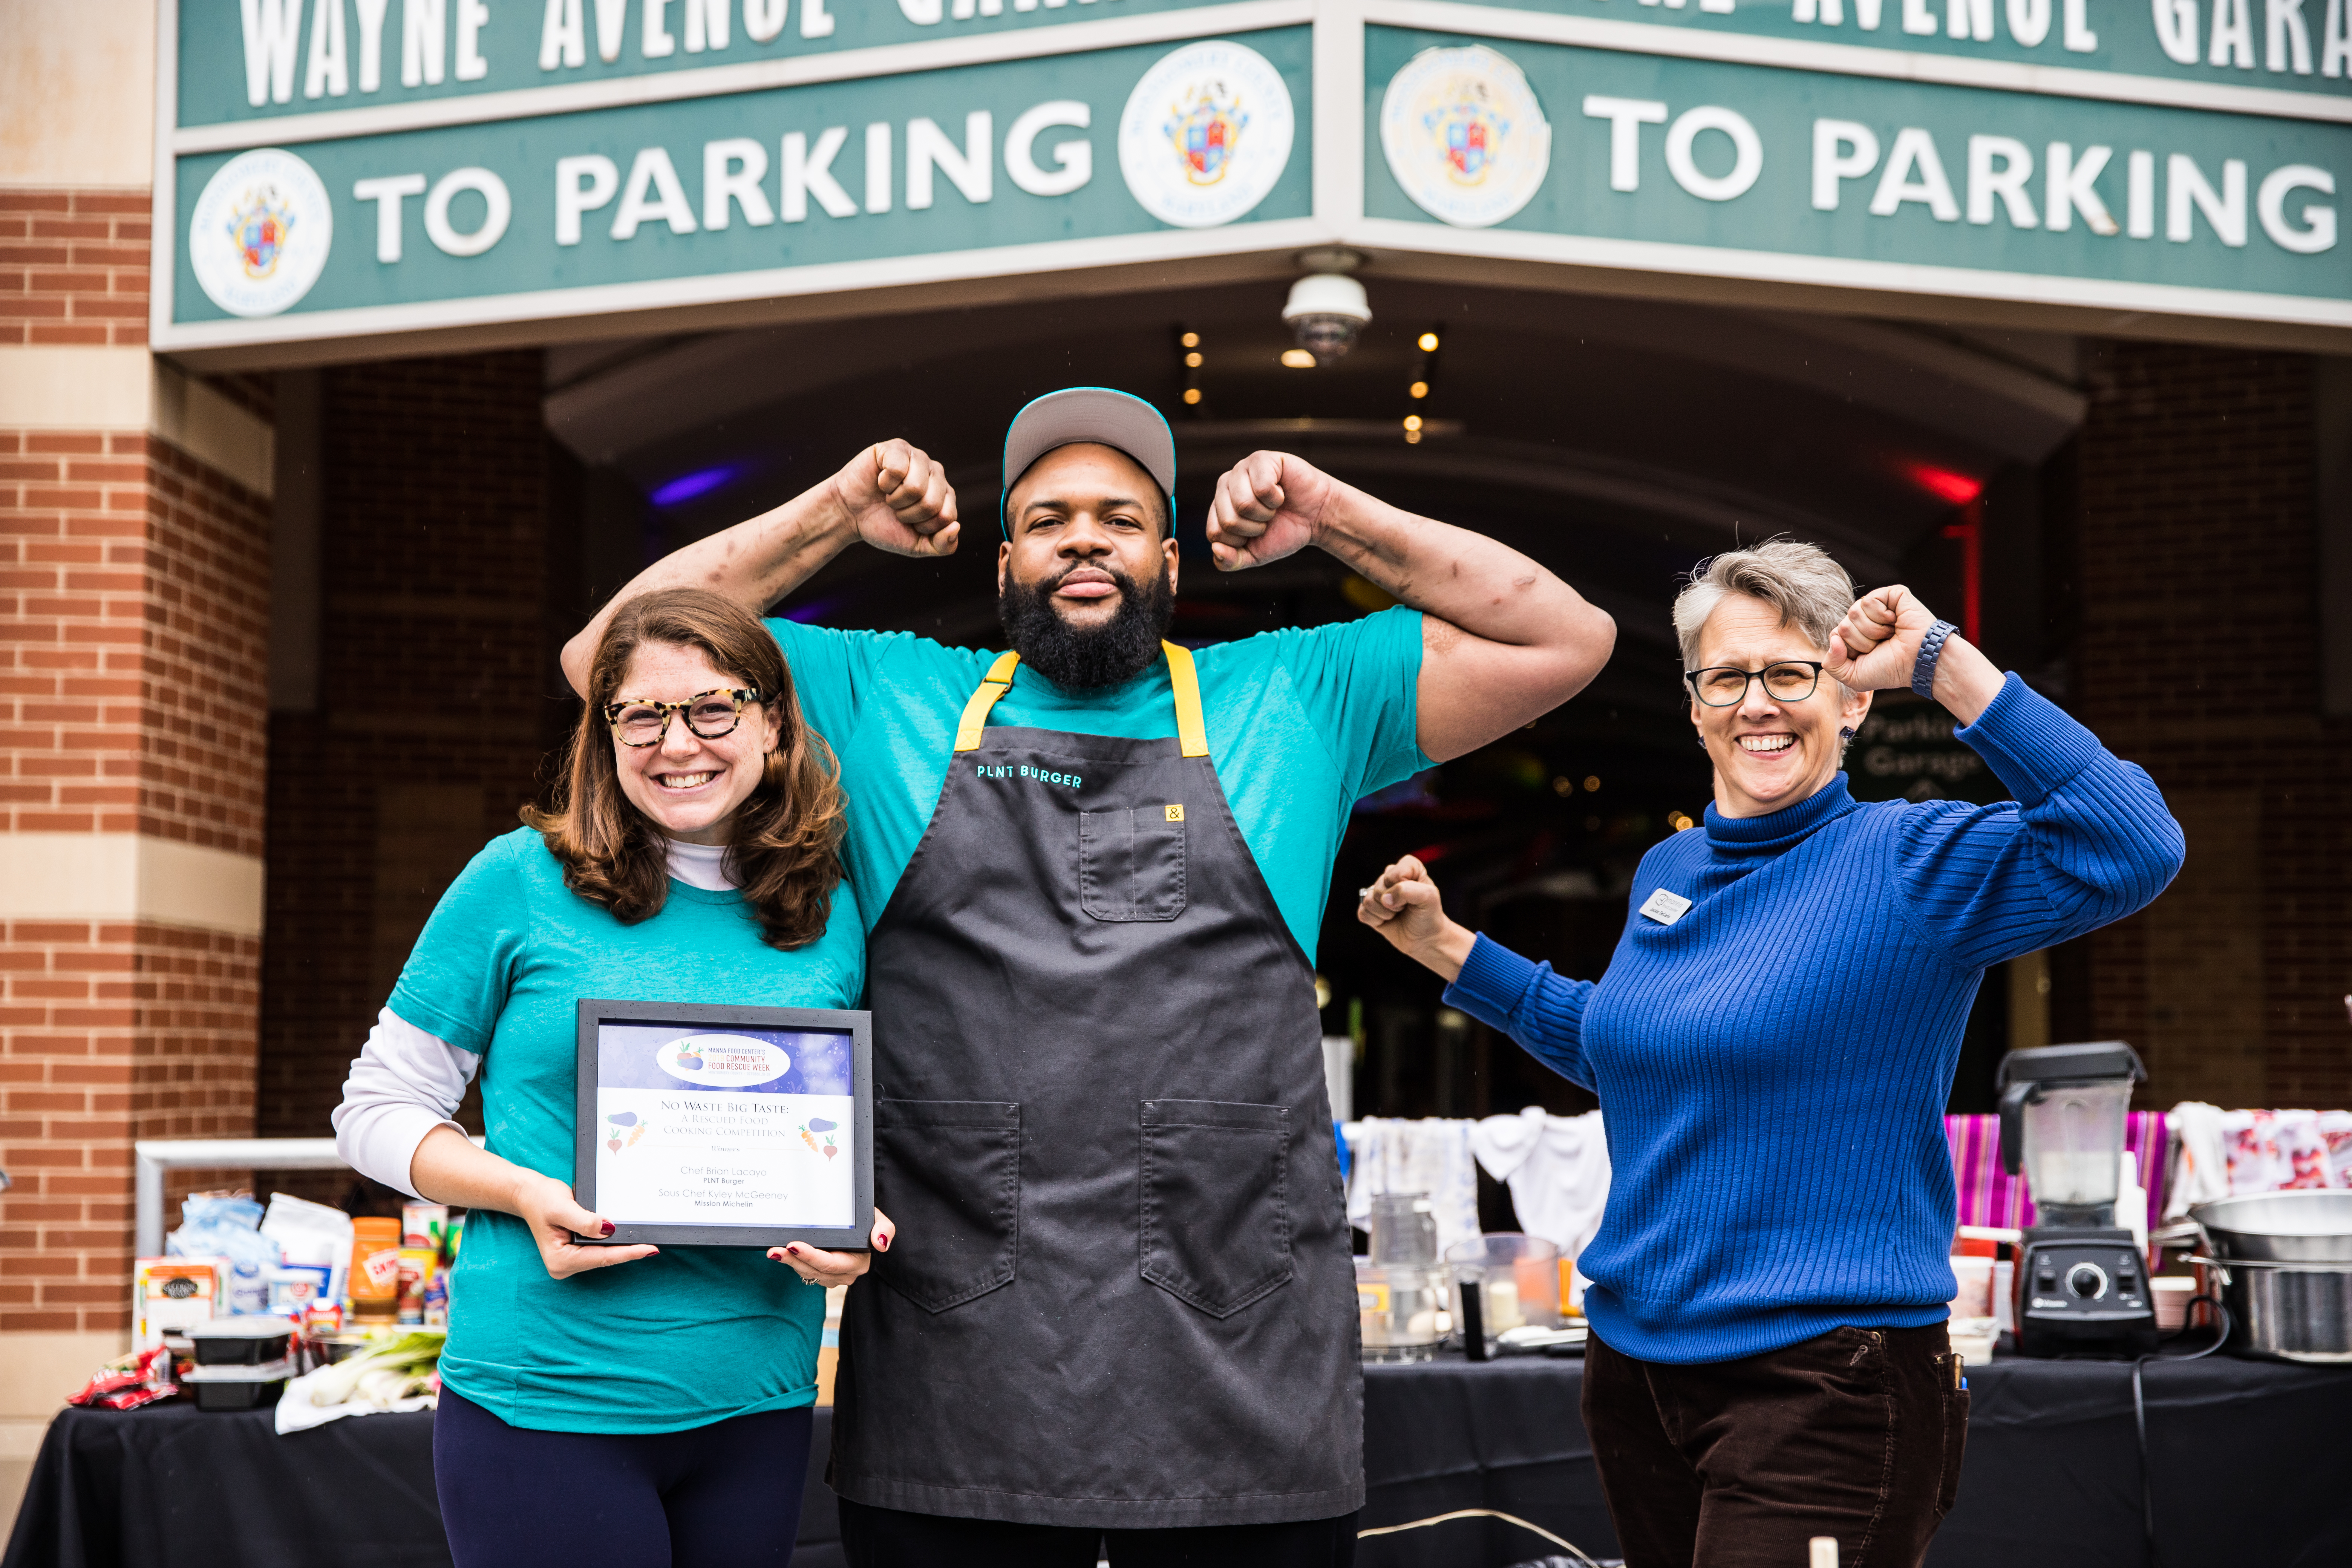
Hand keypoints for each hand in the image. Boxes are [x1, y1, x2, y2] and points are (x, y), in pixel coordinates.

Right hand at [518, 1171, 658, 1279]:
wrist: (529, 1194)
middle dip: (627, 1249)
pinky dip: (613, 1242)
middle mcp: (564, 1266)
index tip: (650, 1249)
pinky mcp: (575, 1253)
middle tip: (654, 1241)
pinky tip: (628, 1236)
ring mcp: (569, 1261)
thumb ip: (585, 1221)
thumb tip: (609, 1230)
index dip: (628, 1253)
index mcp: (560, 1260)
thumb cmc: (542, 1199)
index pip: (602, 1257)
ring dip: (621, 1246)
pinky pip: (599, 1249)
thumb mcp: (562, 1207)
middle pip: (604, 1258)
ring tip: (644, 1238)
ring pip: (604, 1255)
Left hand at [768, 1208, 896, 1286]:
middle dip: (794, 1260)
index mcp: (858, 1262)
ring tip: (773, 1251)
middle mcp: (845, 1273)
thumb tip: (880, 1243)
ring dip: (789, 1262)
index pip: (832, 1263)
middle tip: (776, 1249)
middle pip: (815, 1270)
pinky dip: (791, 1262)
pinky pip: (804, 1270)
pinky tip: (780, 1254)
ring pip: (807, 1272)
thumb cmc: (868, 1222)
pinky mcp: (821, 1273)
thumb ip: (884, 1229)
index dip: (812, 1256)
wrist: (860, 1226)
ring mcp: (832, 1276)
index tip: (794, 1245)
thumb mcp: (880, 1220)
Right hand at [833, 441, 959, 558]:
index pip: (948, 516)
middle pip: (931, 503)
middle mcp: (936, 473)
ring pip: (916, 487)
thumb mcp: (916, 546)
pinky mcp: (897, 448)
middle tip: (895, 509)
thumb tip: (956, 527)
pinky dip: (884, 482)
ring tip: (888, 495)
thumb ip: (942, 546)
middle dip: (908, 514)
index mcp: (945, 495)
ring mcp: (918, 457)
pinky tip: (881, 480)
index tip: (910, 523)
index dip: (924, 527)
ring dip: (895, 499)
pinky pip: (898, 470)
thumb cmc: (884, 525)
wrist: (850, 514)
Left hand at [1205, 451, 1336, 570]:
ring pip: (1243, 504)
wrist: (1317, 516)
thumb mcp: (1254, 555)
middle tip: (1268, 519)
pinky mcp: (1261, 459)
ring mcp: (1241, 469)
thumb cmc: (1284, 530)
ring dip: (1266, 513)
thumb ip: (1230, 561)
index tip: (1256, 532)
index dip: (1240, 541)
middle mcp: (1224, 485)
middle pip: (1228, 521)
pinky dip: (1276, 498)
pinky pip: (1262, 488)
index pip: (1215, 533)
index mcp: (1218, 507)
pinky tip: (1281, 491)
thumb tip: (1215, 548)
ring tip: (1274, 505)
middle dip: (1254, 528)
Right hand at [1356, 855, 1475, 981]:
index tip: (1414, 897)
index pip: (1395, 871)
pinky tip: (1387, 920)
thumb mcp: (1429, 897)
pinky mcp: (1369, 909)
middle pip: (1379, 886)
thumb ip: (1407, 890)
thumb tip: (1384, 899)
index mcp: (1408, 867)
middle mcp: (1391, 877)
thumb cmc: (1428, 915)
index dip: (1402, 886)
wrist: (1424, 939)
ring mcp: (1378, 893)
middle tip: (1405, 908)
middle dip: (1393, 902)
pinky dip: (1376, 921)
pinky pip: (1362, 912)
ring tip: (1397, 914)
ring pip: (1368, 899)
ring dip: (1385, 913)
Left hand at [1827, 585, 1938, 691]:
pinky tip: (1895, 621)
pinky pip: (1868, 601)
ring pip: (1853, 612)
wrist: (1918, 662)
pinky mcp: (1892, 594)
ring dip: (1873, 631)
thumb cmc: (1890, 669)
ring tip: (1891, 634)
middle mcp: (1866, 619)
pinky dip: (1881, 616)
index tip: (1871, 655)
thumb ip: (1832, 664)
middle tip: (1883, 645)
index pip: (1836, 635)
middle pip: (1843, 625)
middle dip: (1862, 641)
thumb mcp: (1853, 677)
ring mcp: (1879, 606)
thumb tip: (1833, 638)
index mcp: (1857, 635)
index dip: (1851, 649)